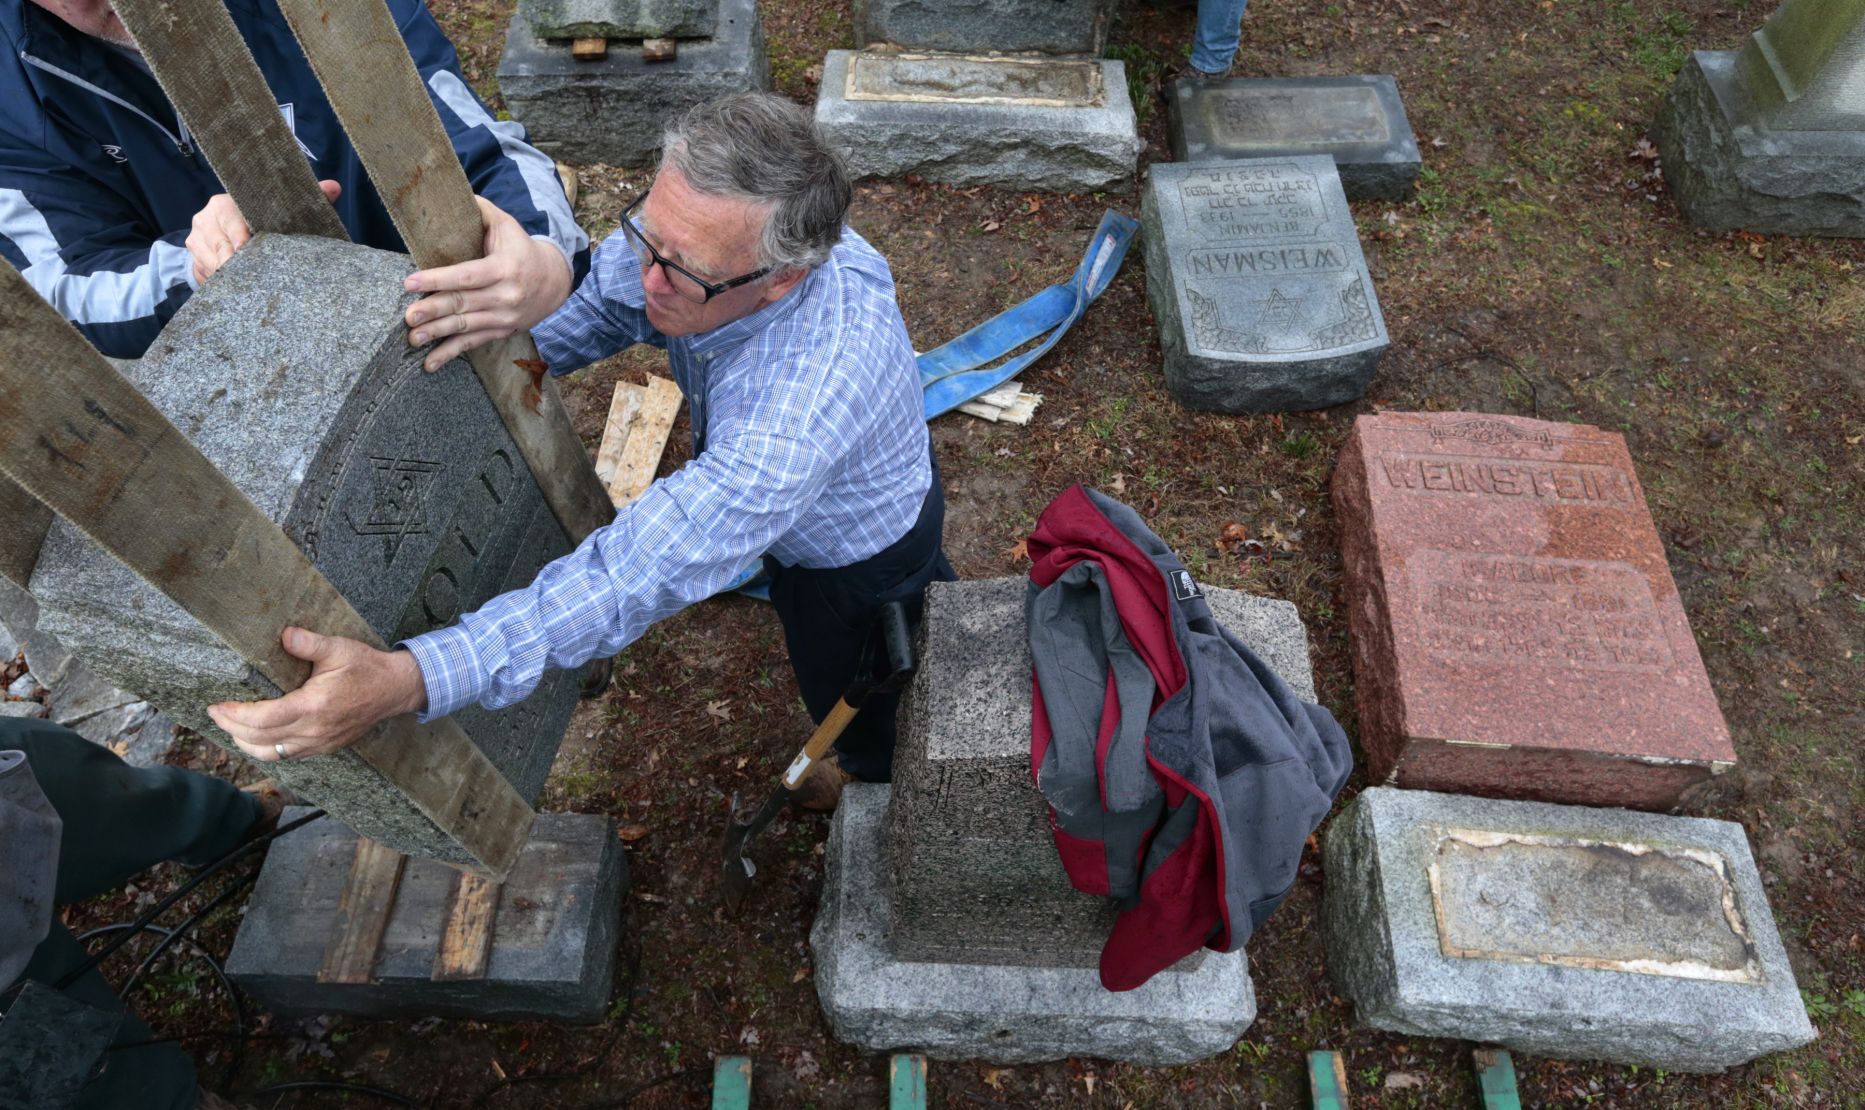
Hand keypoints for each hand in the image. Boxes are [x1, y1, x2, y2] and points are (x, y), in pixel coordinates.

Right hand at [186, 180, 341, 285]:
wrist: (229, 236)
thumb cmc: (261, 221)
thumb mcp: (281, 210)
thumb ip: (308, 198)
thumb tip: (334, 187)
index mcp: (224, 204)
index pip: (230, 220)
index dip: (241, 237)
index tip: (248, 249)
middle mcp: (205, 221)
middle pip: (221, 246)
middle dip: (239, 261)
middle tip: (256, 274)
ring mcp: (196, 242)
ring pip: (213, 264)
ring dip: (232, 275)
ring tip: (250, 283)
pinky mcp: (195, 262)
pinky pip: (207, 277)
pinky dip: (224, 284)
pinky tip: (239, 289)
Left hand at [207, 627, 427, 762]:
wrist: (396, 689)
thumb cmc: (367, 667)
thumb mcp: (338, 648)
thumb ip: (308, 643)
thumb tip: (283, 635)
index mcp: (314, 706)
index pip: (263, 719)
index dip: (235, 715)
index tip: (217, 705)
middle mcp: (314, 731)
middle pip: (260, 740)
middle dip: (231, 728)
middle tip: (214, 714)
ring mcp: (320, 743)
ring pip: (272, 754)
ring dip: (246, 743)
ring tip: (230, 727)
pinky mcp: (325, 747)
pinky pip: (288, 755)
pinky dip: (266, 749)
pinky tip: (257, 737)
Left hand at [404, 196, 571, 370]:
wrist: (555, 282)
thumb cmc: (522, 249)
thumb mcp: (508, 225)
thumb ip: (482, 211)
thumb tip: (455, 194)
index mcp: (505, 268)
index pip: (466, 275)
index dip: (438, 279)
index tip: (411, 282)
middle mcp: (505, 296)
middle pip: (463, 304)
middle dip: (433, 310)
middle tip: (408, 316)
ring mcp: (504, 318)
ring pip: (465, 327)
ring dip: (436, 334)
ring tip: (411, 338)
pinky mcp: (501, 332)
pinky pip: (472, 345)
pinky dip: (450, 355)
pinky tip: (429, 363)